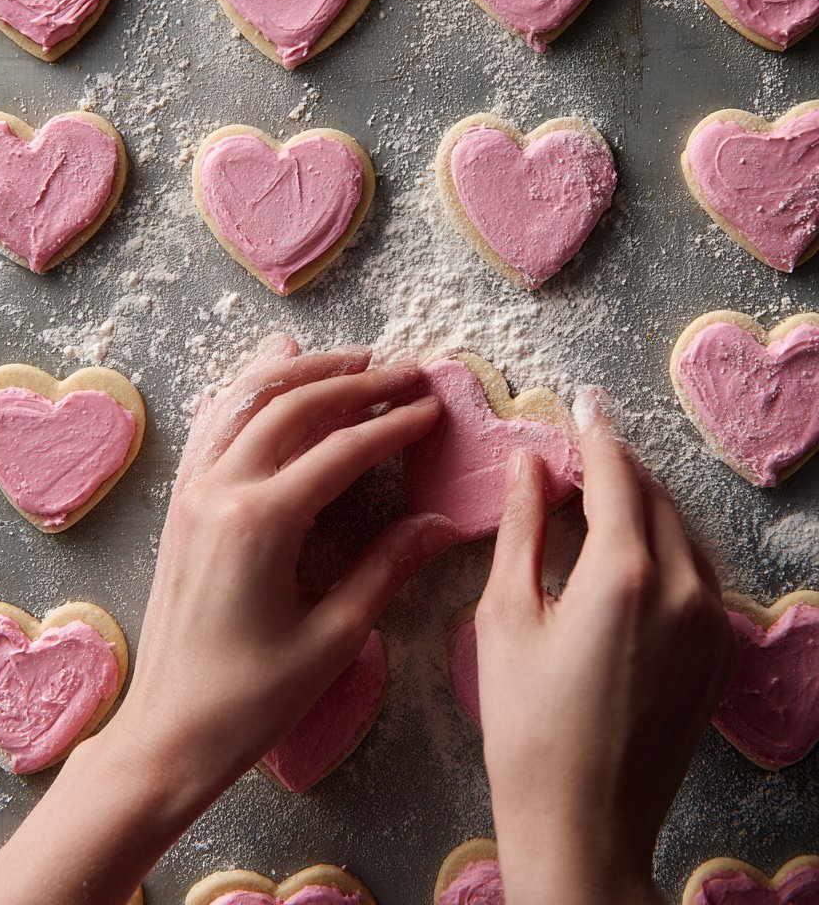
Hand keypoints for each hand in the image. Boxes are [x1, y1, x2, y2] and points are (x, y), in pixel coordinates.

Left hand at [0, 339, 454, 904]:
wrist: (165, 733)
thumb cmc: (251, 700)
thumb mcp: (332, 638)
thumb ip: (386, 568)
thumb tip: (440, 523)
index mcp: (261, 523)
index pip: (342, 450)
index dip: (393, 424)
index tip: (433, 407)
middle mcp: (221, 490)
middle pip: (295, 408)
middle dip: (356, 382)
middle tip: (406, 370)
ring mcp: (193, 491)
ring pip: (248, 401)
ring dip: (302, 372)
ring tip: (352, 357)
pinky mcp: (181, 503)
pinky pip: (215, 425)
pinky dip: (249, 392)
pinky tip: (272, 376)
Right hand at [475, 388, 738, 904]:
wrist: (584, 826)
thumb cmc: (526, 726)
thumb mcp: (506, 616)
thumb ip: (522, 527)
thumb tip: (527, 462)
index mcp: (625, 573)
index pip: (616, 473)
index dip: (594, 430)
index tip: (580, 400)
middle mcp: (683, 588)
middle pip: (655, 495)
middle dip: (617, 464)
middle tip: (576, 449)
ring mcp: (711, 623)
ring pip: (682, 530)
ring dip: (643, 501)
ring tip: (597, 494)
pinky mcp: (719, 652)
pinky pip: (697, 571)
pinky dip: (664, 544)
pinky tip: (627, 550)